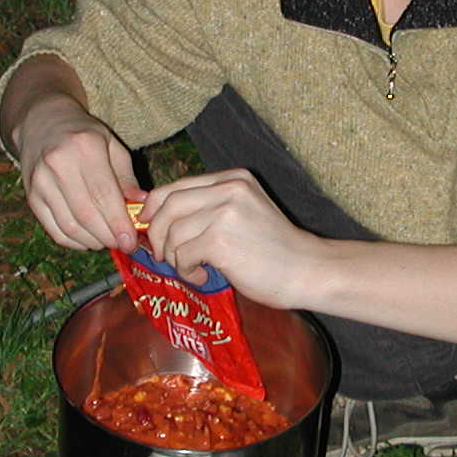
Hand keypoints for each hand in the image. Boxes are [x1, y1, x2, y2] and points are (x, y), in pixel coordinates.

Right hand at [13, 94, 142, 251]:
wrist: (42, 124)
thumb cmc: (83, 135)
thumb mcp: (111, 144)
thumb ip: (127, 176)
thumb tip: (141, 205)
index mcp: (84, 146)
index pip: (104, 194)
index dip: (118, 223)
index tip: (131, 240)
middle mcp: (58, 164)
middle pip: (86, 214)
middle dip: (108, 237)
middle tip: (123, 245)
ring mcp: (40, 182)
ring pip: (69, 226)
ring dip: (92, 241)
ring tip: (107, 241)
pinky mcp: (31, 197)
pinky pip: (54, 230)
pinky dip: (74, 242)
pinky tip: (88, 240)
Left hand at [138, 169, 324, 306]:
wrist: (307, 270)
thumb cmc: (274, 250)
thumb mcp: (243, 212)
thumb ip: (209, 207)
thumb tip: (158, 217)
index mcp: (234, 178)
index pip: (176, 186)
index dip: (154, 207)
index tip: (150, 227)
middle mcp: (228, 189)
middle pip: (167, 204)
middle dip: (157, 233)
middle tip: (164, 256)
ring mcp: (225, 212)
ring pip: (172, 233)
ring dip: (175, 258)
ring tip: (195, 270)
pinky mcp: (220, 240)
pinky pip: (182, 255)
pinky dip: (186, 271)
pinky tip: (204, 277)